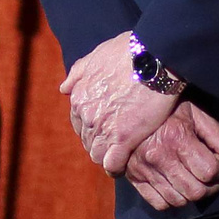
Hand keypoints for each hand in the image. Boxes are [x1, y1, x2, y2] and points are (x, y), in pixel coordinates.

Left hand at [61, 30, 178, 174]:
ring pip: (97, 154)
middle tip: (115, 142)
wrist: (154, 56)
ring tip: (121, 154)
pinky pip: (112, 164)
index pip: (79, 122)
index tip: (105, 128)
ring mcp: (103, 128)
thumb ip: (78, 72)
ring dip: (107, 155)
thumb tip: (64, 88)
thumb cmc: (128, 51)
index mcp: (79, 97)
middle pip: (87, 139)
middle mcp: (87, 114)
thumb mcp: (97, 55)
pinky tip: (123, 166)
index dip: (92, 127)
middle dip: (99, 142)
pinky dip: (116, 167)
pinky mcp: (123, 139)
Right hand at [124, 104, 218, 211]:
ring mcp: (144, 169)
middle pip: (196, 192)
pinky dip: (172, 200)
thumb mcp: (197, 115)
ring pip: (179, 201)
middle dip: (210, 186)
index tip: (217, 161)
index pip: (209, 171)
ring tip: (194, 179)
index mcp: (176, 137)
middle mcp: (159, 156)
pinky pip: (159, 204)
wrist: (132, 105)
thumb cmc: (169, 109)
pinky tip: (177, 185)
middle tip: (209, 174)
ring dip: (192, 194)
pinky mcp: (134, 178)